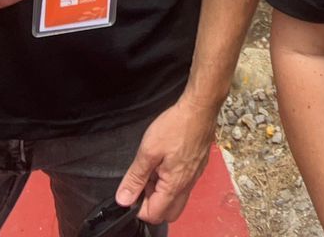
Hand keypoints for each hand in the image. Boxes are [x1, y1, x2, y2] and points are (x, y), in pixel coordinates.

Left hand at [115, 95, 215, 224]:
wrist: (200, 108)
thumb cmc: (176, 126)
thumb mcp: (148, 151)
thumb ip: (135, 177)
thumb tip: (124, 199)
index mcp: (174, 186)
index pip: (154, 214)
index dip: (138, 207)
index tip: (132, 190)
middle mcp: (187, 185)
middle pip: (168, 213)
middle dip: (152, 205)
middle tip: (143, 184)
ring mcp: (195, 176)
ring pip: (176, 199)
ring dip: (161, 192)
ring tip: (153, 169)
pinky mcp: (198, 166)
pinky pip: (184, 185)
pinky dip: (171, 181)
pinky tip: (165, 162)